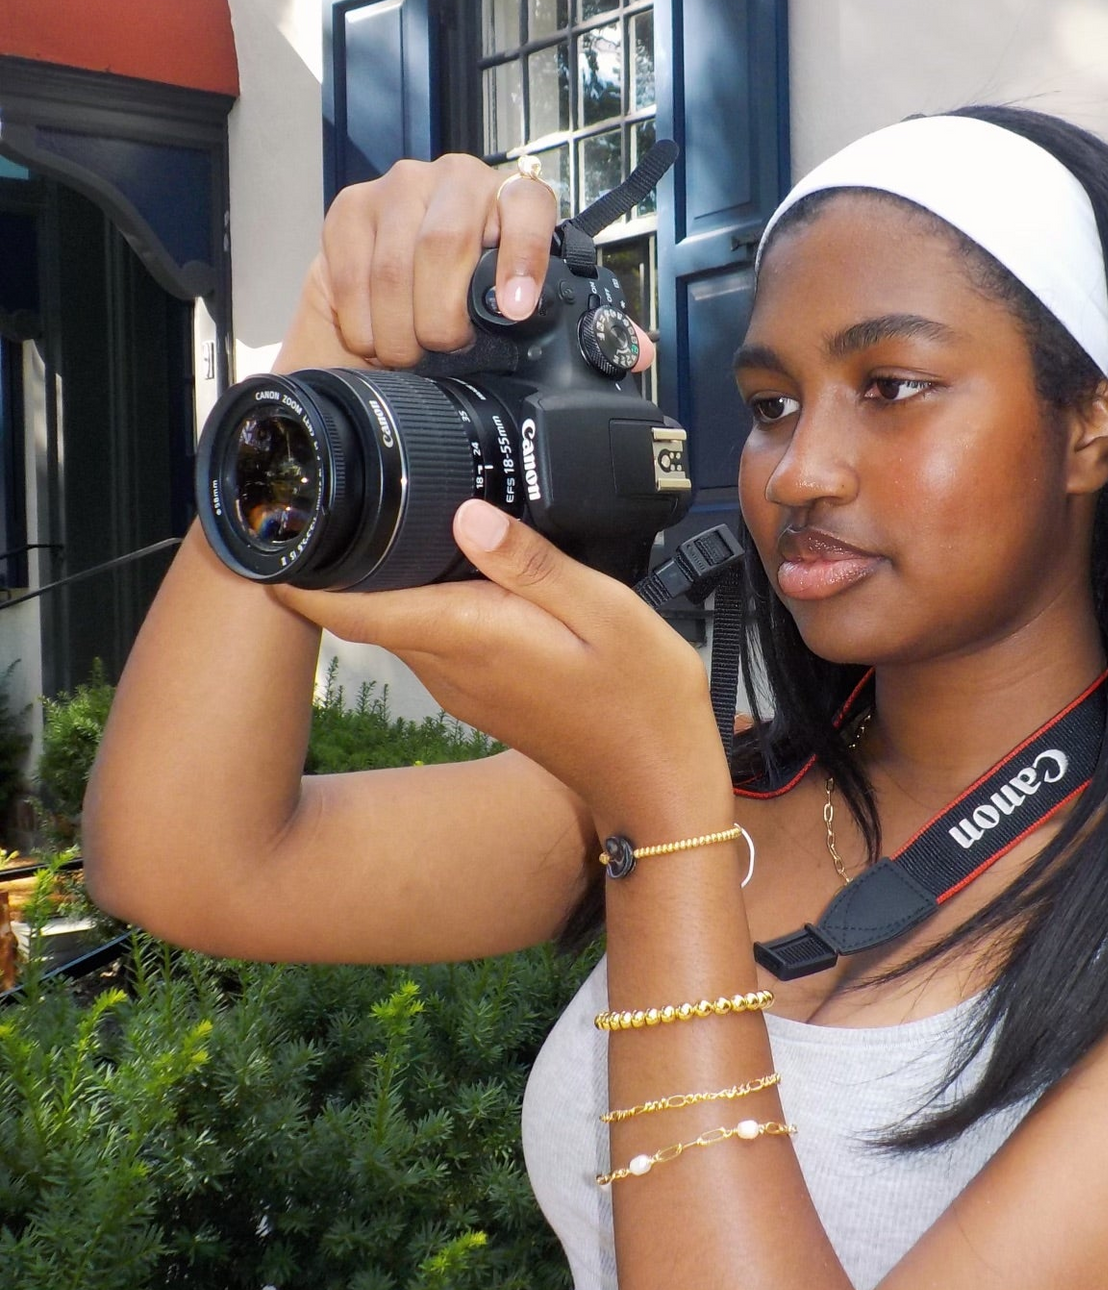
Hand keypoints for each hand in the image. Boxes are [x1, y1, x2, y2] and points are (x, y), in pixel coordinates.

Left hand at [271, 501, 724, 822]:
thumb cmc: (641, 699)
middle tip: (306, 507)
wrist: (656, 781)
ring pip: (393, 624)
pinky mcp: (480, 693)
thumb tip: (465, 513)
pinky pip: (428, 638)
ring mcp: (462, 685)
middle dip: (327, 565)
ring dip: (370, 583)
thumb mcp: (605, 610)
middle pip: (361, 611)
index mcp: (469, 636)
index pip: (354, 607)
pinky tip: (438, 570)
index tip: (270, 534)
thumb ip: (532, 561)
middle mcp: (450, 666)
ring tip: (362, 526)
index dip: (301, 573)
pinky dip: (413, 602)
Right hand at [278, 155, 656, 374]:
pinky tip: (376, 336)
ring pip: (395, 264)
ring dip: (401, 328)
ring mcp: (401, 187)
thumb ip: (580, 331)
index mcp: (514, 201)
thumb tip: (635, 352)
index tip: (516, 308)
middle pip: (447, 241)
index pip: (529, 205)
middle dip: (443, 316)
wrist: (388, 296)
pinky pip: (354, 271)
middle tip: (445, 351)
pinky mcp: (351, 206)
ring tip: (410, 354)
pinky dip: (364, 320)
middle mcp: (459, 182)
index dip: (523, 254)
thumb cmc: (466, 305)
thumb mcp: (525, 320)